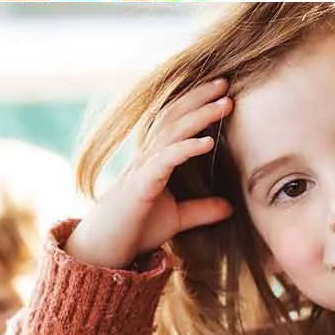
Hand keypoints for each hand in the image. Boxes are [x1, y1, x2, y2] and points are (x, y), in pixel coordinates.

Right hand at [65, 78, 233, 269]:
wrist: (104, 250)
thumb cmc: (135, 230)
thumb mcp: (176, 219)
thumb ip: (201, 210)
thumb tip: (230, 207)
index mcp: (155, 159)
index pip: (176, 122)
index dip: (197, 104)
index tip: (223, 93)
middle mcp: (148, 157)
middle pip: (174, 117)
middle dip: (200, 98)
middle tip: (226, 83)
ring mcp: (142, 168)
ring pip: (171, 132)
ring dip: (200, 116)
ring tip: (224, 104)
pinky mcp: (140, 185)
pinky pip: (164, 160)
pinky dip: (186, 149)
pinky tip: (207, 142)